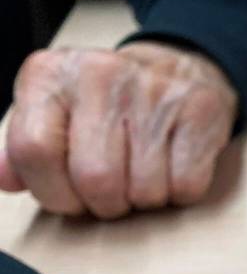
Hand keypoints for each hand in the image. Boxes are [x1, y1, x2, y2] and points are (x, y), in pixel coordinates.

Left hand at [0, 41, 237, 218]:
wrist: (179, 69)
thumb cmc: (110, 104)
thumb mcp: (57, 114)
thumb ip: (27, 148)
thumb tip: (6, 179)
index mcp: (50, 75)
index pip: (33, 150)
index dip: (53, 193)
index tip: (70, 197)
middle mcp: (99, 74)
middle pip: (95, 179)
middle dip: (107, 204)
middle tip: (114, 193)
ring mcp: (153, 90)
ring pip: (145, 190)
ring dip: (146, 200)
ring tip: (146, 175)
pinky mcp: (200, 110)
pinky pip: (186, 186)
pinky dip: (181, 192)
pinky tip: (174, 168)